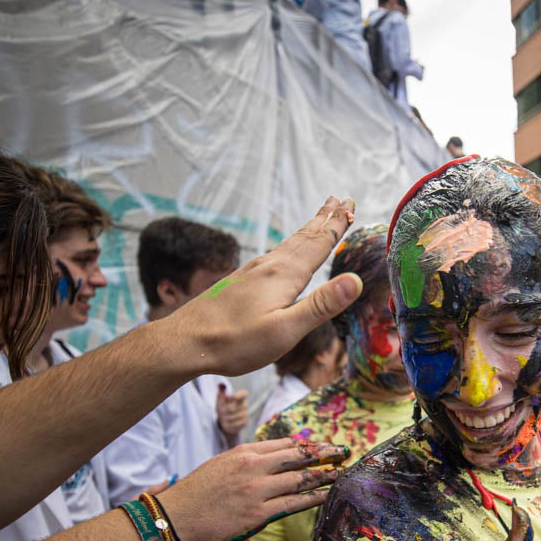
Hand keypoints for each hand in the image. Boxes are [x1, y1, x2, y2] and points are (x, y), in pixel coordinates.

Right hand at [158, 437, 348, 540]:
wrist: (173, 520)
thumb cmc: (193, 495)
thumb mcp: (219, 466)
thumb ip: (245, 462)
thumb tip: (268, 461)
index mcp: (242, 452)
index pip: (283, 444)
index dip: (307, 445)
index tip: (322, 446)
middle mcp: (252, 467)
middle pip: (297, 456)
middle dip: (323, 453)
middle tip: (342, 451)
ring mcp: (256, 490)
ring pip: (300, 479)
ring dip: (324, 475)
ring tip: (340, 472)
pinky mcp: (258, 515)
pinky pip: (294, 504)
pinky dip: (314, 497)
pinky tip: (326, 494)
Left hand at [165, 197, 361, 376]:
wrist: (185, 342)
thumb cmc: (235, 342)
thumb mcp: (285, 330)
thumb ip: (320, 305)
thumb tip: (354, 280)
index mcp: (284, 275)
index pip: (318, 244)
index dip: (337, 225)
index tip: (351, 204)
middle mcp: (269, 266)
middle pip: (304, 237)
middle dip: (325, 218)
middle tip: (341, 199)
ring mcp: (253, 271)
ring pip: (288, 243)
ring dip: (308, 228)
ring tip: (320, 215)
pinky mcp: (241, 281)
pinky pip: (274, 254)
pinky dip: (290, 244)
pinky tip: (285, 251)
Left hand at [216, 385, 249, 440]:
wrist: (226, 421)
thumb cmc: (224, 408)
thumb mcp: (221, 400)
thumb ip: (221, 393)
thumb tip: (220, 385)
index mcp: (240, 397)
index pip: (244, 394)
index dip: (237, 395)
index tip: (229, 397)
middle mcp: (245, 405)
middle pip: (231, 408)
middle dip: (223, 411)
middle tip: (221, 411)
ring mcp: (246, 414)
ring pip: (231, 417)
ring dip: (224, 418)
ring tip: (224, 417)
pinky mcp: (245, 422)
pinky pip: (233, 423)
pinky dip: (228, 424)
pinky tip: (228, 422)